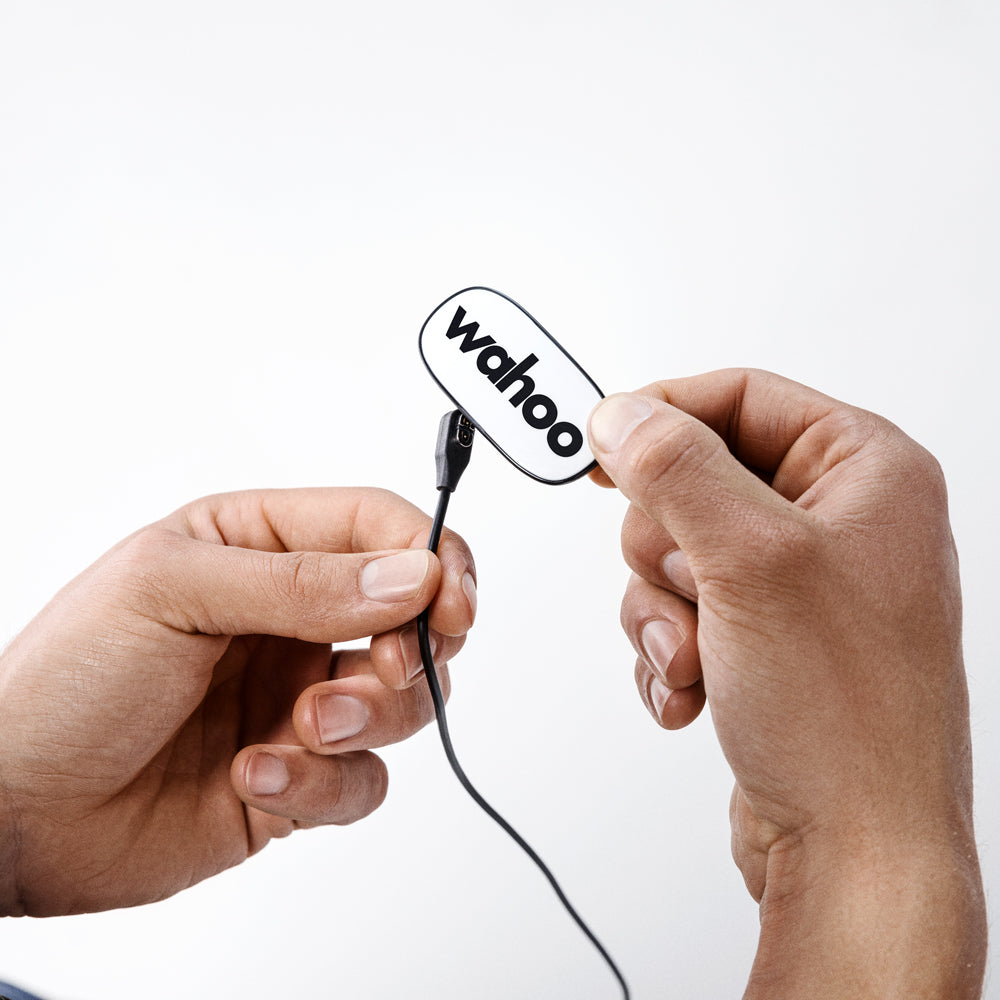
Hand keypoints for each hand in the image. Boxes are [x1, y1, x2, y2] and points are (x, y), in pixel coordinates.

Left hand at [0, 487, 475, 916]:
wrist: (13, 812)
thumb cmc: (65, 681)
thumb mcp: (172, 593)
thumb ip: (301, 583)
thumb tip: (412, 576)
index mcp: (260, 546)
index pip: (378, 527)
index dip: (430, 556)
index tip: (450, 598)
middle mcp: (291, 618)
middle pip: (412, 616)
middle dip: (413, 647)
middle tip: (383, 667)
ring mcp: (297, 696)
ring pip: (402, 701)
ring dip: (367, 718)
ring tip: (302, 728)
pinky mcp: (298, 772)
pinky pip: (360, 780)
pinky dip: (320, 784)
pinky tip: (251, 775)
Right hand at [587, 370, 985, 997]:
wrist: (856, 851)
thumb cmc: (845, 716)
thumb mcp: (748, 561)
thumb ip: (675, 468)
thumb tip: (622, 414)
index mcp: (865, 471)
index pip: (739, 396)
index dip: (661, 413)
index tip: (598, 444)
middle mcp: (837, 521)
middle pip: (694, 479)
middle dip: (664, 547)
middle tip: (688, 587)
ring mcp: (800, 584)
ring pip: (676, 551)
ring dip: (663, 610)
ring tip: (693, 658)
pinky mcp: (767, 638)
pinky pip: (682, 609)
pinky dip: (670, 649)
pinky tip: (692, 691)